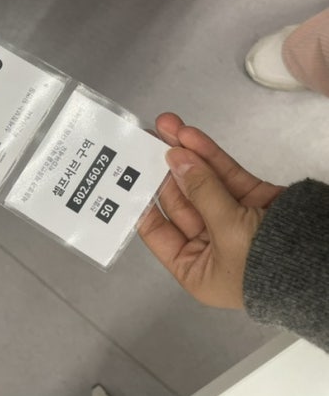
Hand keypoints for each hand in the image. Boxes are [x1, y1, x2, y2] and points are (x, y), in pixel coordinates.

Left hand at [138, 113, 283, 308]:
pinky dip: (210, 156)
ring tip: (166, 126)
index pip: (158, 232)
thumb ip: (200, 191)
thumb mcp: (228, 232)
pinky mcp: (255, 201)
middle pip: (179, 201)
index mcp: (196, 269)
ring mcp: (233, 221)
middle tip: (147, 138)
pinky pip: (225, 176)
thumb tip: (175, 157)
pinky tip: (191, 136)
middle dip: (166, 168)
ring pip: (202, 183)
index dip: (142, 201)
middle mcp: (210, 246)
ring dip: (186, 154)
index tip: (127, 174)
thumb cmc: (268, 264)